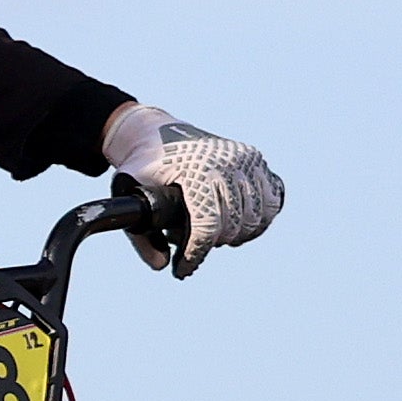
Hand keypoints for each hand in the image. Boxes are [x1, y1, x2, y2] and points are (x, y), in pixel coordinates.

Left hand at [102, 104, 283, 271]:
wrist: (154, 131)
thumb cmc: (141, 167)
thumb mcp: (129, 196)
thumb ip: (141, 235)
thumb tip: (162, 266)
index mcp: (195, 171)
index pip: (207, 226)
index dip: (195, 254)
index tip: (182, 269)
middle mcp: (226, 163)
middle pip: (233, 226)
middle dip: (212, 244)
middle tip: (193, 246)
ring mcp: (244, 159)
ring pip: (257, 216)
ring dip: (238, 234)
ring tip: (215, 234)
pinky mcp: (255, 159)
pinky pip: (272, 199)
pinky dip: (260, 217)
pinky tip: (239, 222)